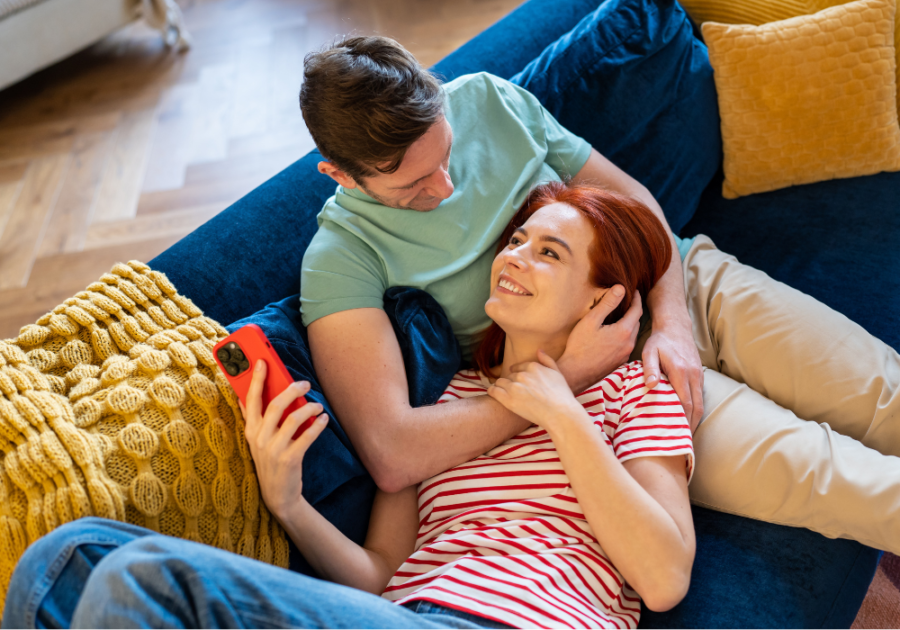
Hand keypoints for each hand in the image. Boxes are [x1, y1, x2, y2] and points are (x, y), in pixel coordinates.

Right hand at [239, 360, 328, 519]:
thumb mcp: (259, 441)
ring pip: (292, 418)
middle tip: (305, 383)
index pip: (250, 399)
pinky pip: (307, 436)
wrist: (279, 496)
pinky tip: (324, 419)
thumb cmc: (271, 462)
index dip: (255, 379)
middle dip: (291, 389)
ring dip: (309, 408)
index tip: (262, 361)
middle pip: (275, 404)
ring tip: (318, 405)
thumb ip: (258, 419)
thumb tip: (259, 394)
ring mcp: (273, 449)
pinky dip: (317, 425)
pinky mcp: (289, 459)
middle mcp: (259, 438)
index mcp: (250, 431)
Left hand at [488, 351, 587, 431]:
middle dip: (512, 383)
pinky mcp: (508, 399)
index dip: (518, 376)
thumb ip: (547, 360)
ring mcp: (514, 387)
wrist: (560, 414)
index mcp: (532, 366)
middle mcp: (522, 375)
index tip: (520, 384)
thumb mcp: (558, 373)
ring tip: (506, 395)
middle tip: (517, 393)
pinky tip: (494, 394)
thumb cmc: (562, 396)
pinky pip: (493, 391)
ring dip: (502, 387)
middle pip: (509, 376)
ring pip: (500, 382)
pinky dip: (492, 392)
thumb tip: (538, 350)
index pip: (517, 367)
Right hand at [555, 286, 641, 392]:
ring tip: (622, 314)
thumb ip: (607, 303)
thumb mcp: (591, 320)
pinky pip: (627, 344)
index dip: (636, 298)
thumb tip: (621, 288)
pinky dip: (625, 334)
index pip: (637, 310)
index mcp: (624, 331)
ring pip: (633, 334)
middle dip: (634, 309)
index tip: (633, 290)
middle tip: (628, 300)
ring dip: (631, 322)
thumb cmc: (580, 346)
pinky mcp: (620, 362)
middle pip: (637, 321)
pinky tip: (615, 333)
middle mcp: (629, 343)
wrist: (576, 373)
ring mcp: (625, 354)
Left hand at [641, 320, 703, 431]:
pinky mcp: (699, 375)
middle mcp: (693, 376)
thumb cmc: (659, 341)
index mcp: (681, 372)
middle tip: (682, 442)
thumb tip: (651, 385)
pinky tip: (687, 418)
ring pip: (700, 403)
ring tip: (684, 435)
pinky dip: (695, 410)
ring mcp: (698, 376)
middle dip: (690, 426)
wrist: (675, 326)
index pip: (685, 402)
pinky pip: (699, 397)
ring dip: (694, 420)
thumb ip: (649, 369)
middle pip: (696, 407)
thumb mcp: (649, 351)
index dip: (682, 421)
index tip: (677, 435)